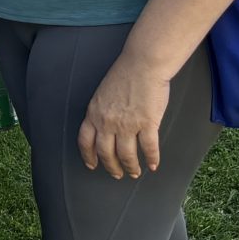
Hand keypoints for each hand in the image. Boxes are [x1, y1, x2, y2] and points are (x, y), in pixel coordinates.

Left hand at [77, 49, 168, 179]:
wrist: (142, 65)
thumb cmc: (124, 75)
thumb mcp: (102, 94)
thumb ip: (101, 112)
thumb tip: (104, 126)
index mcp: (94, 114)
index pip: (85, 142)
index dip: (88, 156)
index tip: (92, 165)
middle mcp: (107, 122)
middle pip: (106, 153)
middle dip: (111, 167)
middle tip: (117, 174)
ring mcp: (127, 125)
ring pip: (126, 155)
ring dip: (131, 167)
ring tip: (135, 172)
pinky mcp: (147, 124)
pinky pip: (149, 148)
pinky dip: (151, 159)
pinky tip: (153, 165)